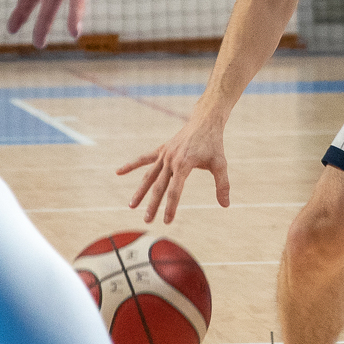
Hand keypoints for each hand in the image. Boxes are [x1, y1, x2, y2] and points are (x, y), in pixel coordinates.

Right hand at [116, 116, 230, 223]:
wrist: (204, 122)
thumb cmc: (213, 144)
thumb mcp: (220, 164)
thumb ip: (222, 185)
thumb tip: (225, 205)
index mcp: (184, 164)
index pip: (175, 190)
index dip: (171, 206)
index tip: (167, 221)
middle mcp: (171, 160)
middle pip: (159, 186)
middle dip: (153, 205)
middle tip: (148, 220)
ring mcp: (164, 154)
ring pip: (149, 176)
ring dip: (140, 191)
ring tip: (131, 206)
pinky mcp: (161, 150)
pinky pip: (144, 159)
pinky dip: (131, 165)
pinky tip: (118, 172)